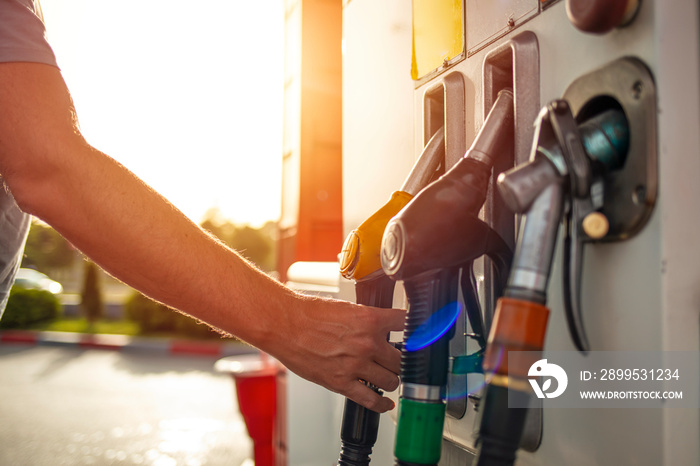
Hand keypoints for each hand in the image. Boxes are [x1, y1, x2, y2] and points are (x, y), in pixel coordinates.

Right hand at [268, 293, 404, 412]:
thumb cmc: (309, 314)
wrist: (285, 324)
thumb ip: (367, 319)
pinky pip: (371, 399)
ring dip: (392, 379)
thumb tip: (381, 326)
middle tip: (397, 360)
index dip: (414, 330)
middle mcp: (367, 343)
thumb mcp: (347, 307)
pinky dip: (382, 404)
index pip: (406, 324)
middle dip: (400, 360)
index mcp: (370, 319)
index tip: (416, 335)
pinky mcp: (341, 382)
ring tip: (387, 377)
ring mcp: (356, 365)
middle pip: (402, 358)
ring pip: (391, 380)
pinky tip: (386, 403)